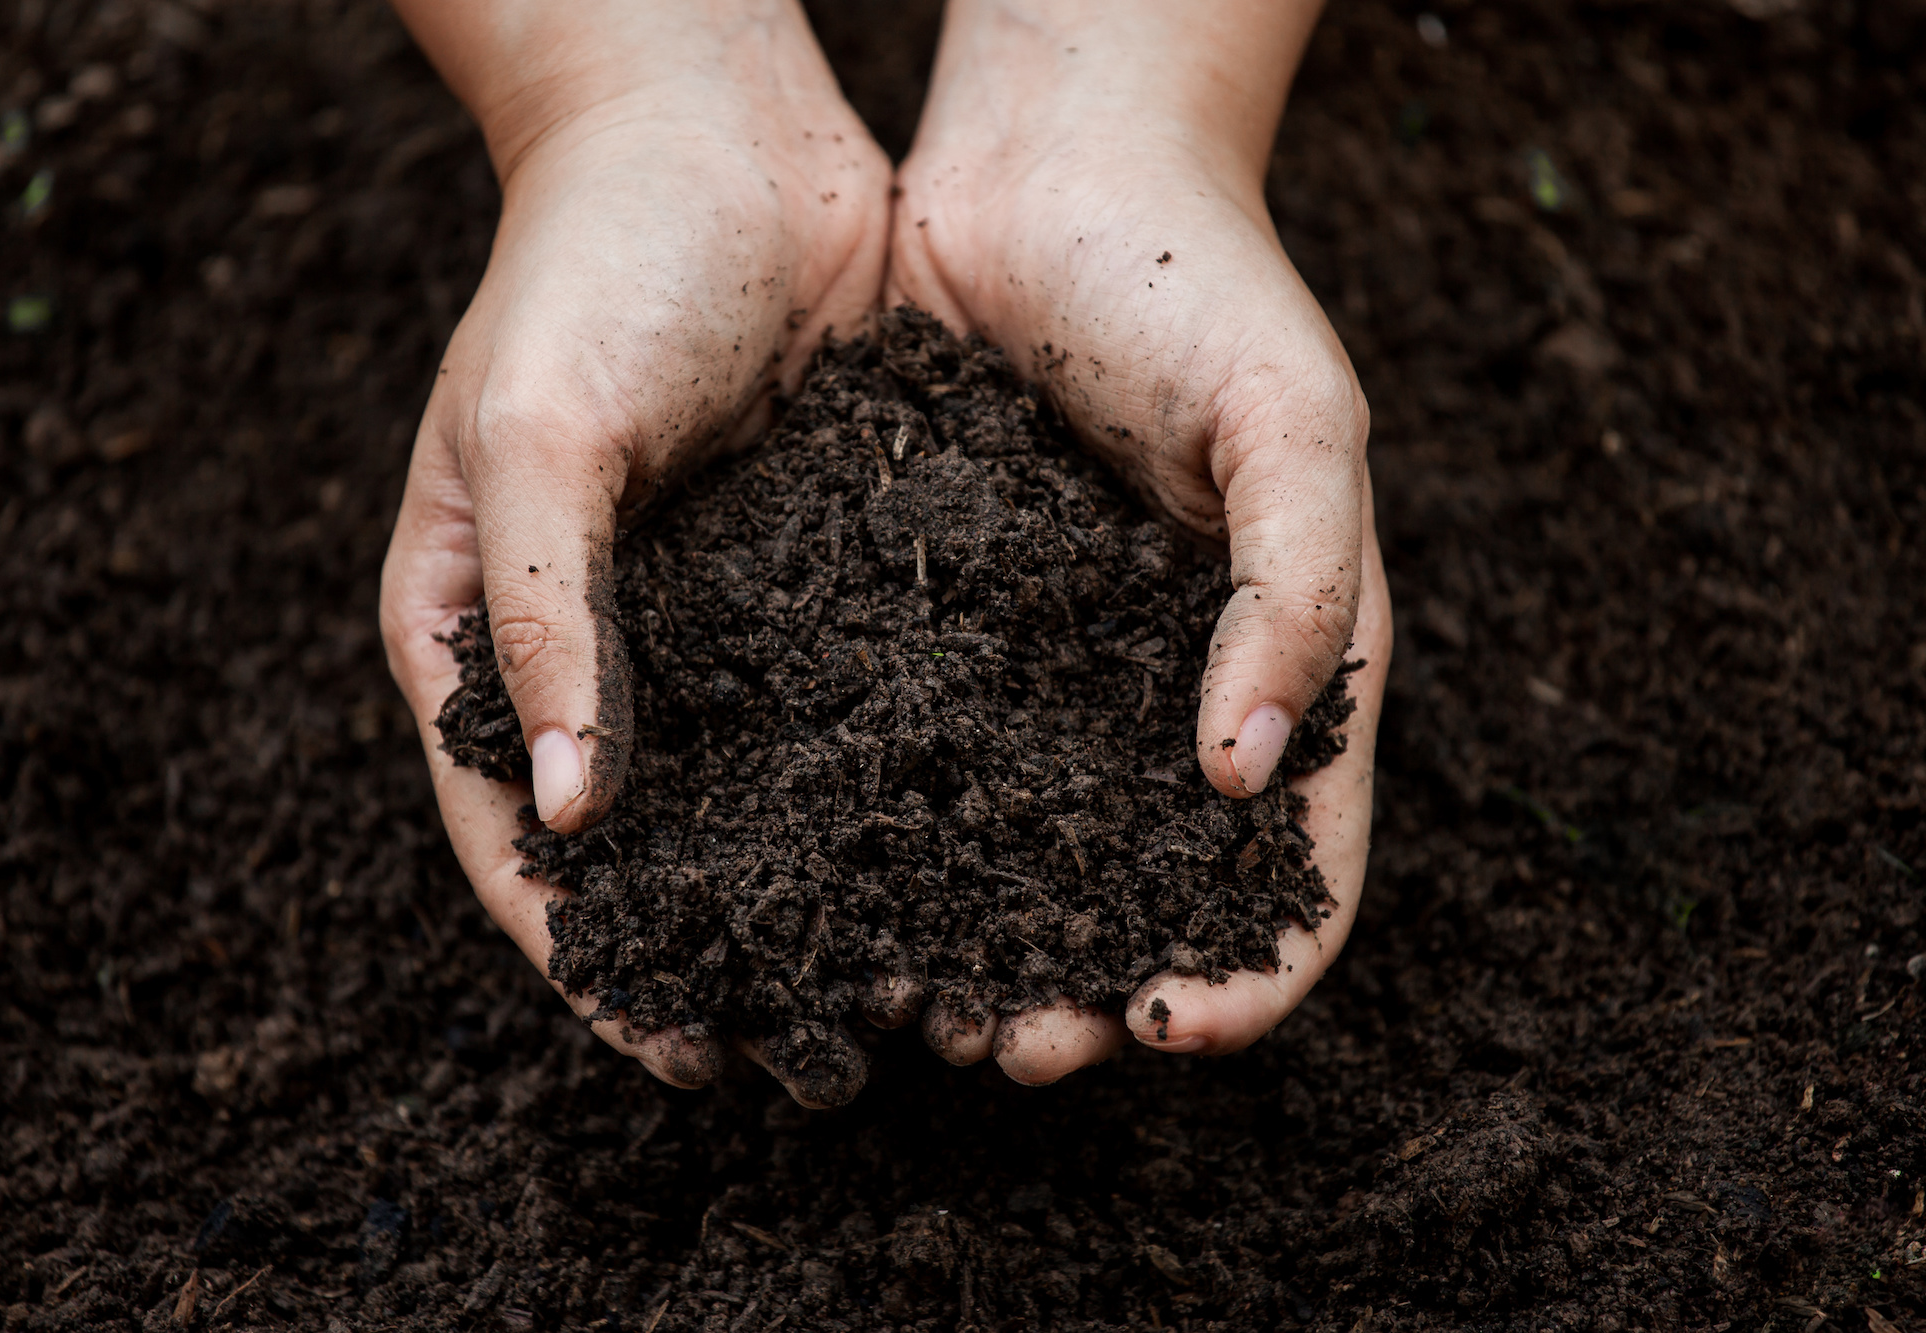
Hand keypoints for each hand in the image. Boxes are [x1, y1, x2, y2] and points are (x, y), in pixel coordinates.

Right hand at [378, 0, 888, 1098]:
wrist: (719, 130)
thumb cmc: (591, 261)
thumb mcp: (536, 431)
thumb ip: (542, 618)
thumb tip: (574, 818)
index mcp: (478, 630)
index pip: (517, 837)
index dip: (587, 955)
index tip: (670, 1049)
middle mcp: (594, 644)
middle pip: (644, 842)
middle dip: (715, 954)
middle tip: (802, 1057)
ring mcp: (709, 616)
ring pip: (755, 793)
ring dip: (815, 892)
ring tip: (898, 986)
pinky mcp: (813, 575)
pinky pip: (845, 706)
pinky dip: (888, 786)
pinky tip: (961, 851)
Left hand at [887, 0, 1392, 1083]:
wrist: (1047, 168)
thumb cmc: (1199, 282)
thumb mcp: (1296, 425)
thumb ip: (1296, 597)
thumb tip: (1243, 782)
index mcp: (1285, 664)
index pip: (1298, 864)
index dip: (1252, 967)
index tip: (1172, 1026)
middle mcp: (1165, 690)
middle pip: (1147, 889)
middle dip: (1093, 987)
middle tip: (1015, 1049)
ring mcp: (1050, 668)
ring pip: (1023, 848)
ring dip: (982, 942)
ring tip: (915, 1003)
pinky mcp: (941, 627)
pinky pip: (923, 754)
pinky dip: (893, 835)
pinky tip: (835, 882)